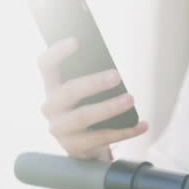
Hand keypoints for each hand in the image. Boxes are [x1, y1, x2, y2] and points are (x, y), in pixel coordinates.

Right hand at [38, 38, 148, 159]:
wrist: (83, 147)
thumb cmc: (86, 110)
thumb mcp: (84, 94)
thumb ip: (89, 78)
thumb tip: (112, 68)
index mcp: (52, 88)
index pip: (46, 65)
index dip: (57, 52)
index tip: (76, 41)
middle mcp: (51, 108)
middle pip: (69, 91)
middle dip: (94, 82)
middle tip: (117, 75)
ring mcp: (60, 130)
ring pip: (84, 116)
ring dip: (109, 107)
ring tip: (131, 99)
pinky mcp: (75, 148)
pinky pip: (102, 138)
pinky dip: (126, 131)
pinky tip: (142, 125)